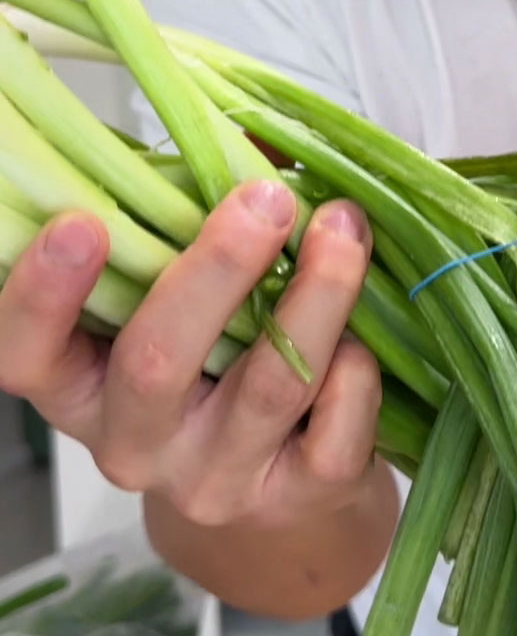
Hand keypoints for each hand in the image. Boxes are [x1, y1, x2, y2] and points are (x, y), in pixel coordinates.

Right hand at [0, 180, 380, 529]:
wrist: (278, 498)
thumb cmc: (218, 368)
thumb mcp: (183, 300)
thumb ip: (188, 223)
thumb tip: (247, 136)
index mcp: (81, 386)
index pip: (25, 356)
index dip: (42, 297)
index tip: (80, 224)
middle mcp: (135, 444)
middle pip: (156, 363)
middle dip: (215, 269)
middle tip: (265, 198)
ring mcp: (215, 480)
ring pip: (267, 387)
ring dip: (315, 295)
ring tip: (344, 225)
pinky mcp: (295, 499)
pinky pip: (334, 430)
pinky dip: (356, 370)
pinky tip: (363, 334)